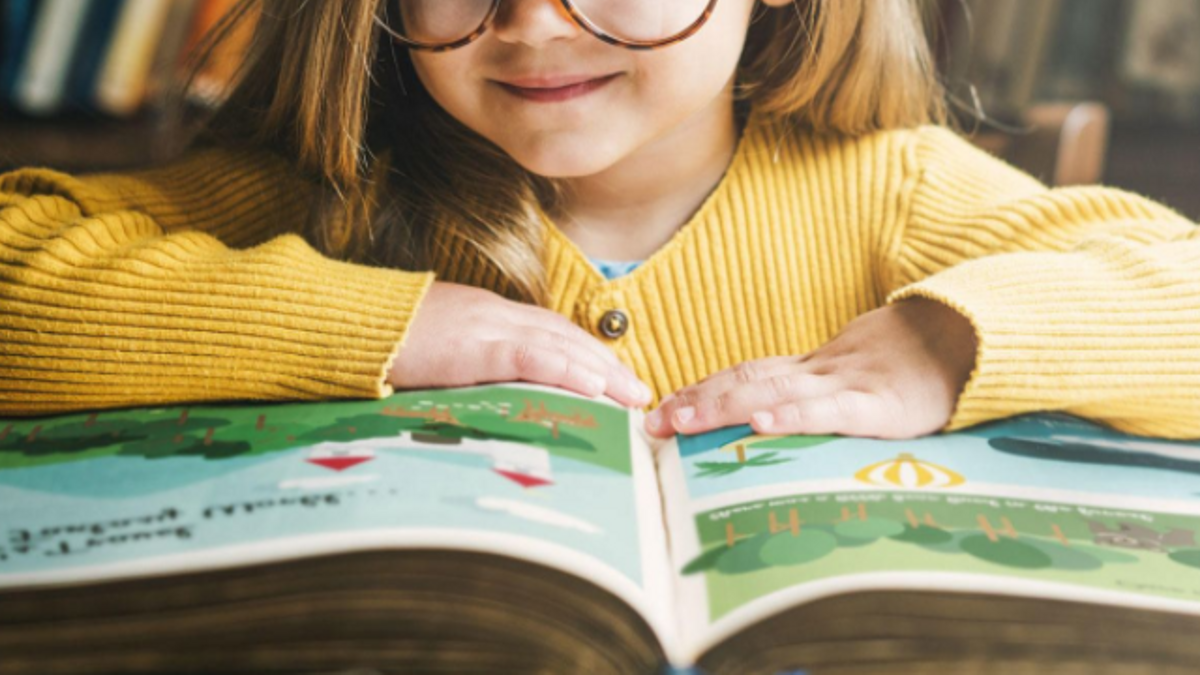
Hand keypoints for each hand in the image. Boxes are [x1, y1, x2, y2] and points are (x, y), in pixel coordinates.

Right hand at [390, 281, 651, 406]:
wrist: (344, 324)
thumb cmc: (379, 343)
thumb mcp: (431, 352)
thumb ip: (463, 366)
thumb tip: (486, 396)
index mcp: (485, 316)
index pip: (549, 333)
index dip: (586, 354)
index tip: (614, 378)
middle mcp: (494, 315)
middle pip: (565, 337)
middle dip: (606, 365)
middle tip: (639, 393)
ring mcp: (485, 327)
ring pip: (558, 345)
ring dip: (601, 371)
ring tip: (632, 396)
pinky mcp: (473, 346)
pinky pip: (530, 357)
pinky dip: (567, 370)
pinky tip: (595, 387)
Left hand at [644, 298, 978, 438]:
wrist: (971, 339)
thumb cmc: (913, 366)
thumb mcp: (857, 378)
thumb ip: (818, 396)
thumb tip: (771, 418)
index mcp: (812, 369)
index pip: (743, 375)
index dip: (700, 390)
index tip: (658, 409)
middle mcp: (818, 372)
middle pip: (745, 382)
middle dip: (694, 403)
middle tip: (650, 424)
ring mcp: (847, 385)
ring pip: (773, 393)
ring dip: (722, 408)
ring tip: (682, 423)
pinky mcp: (881, 405)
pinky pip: (830, 411)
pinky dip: (792, 417)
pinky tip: (761, 425)